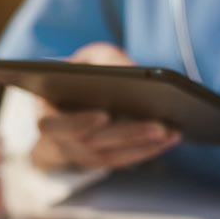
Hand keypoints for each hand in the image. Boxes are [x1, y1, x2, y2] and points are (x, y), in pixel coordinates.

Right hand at [30, 42, 181, 169]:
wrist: (71, 101)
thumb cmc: (80, 75)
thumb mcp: (88, 58)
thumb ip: (105, 59)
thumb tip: (131, 72)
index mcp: (47, 115)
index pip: (56, 126)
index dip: (79, 122)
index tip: (104, 115)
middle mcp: (62, 141)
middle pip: (93, 144)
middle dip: (128, 134)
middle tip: (158, 126)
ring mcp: (82, 155)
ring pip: (112, 156)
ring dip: (144, 145)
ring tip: (171, 131)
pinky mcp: (103, 160)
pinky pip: (125, 159)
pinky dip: (149, 149)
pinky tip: (172, 137)